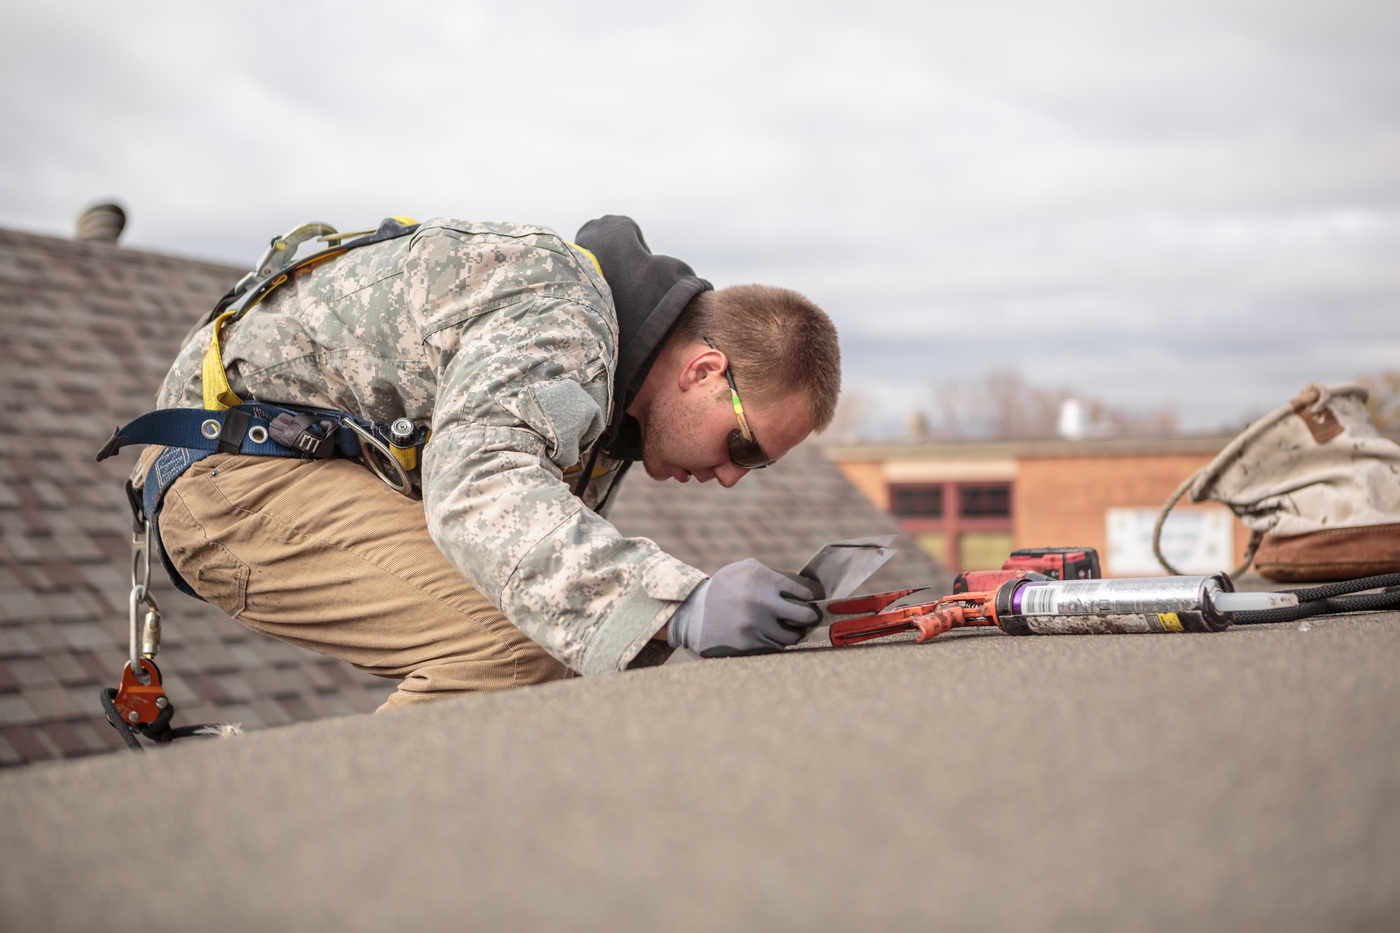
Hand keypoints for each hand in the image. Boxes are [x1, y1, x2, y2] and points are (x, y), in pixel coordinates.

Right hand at [668, 559, 823, 657]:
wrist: (692, 613)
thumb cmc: (725, 589)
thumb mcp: (744, 570)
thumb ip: (774, 574)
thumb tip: (807, 589)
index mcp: (761, 577)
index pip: (805, 592)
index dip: (809, 599)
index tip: (807, 602)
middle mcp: (760, 600)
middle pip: (806, 616)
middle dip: (810, 618)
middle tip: (808, 619)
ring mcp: (755, 624)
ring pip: (793, 636)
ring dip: (792, 633)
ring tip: (782, 628)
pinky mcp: (749, 643)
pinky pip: (776, 647)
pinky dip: (775, 643)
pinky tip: (765, 636)